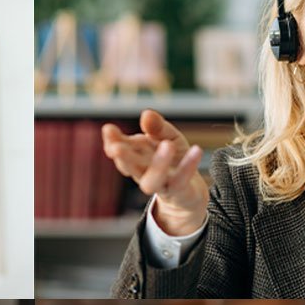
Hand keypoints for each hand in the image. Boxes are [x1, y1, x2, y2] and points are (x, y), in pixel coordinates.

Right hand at [100, 109, 208, 236]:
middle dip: (123, 157)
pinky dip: (189, 165)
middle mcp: (143, 171)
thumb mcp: (167, 137)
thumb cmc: (174, 160)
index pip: (119, 148)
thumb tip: (146, 113)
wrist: (190, 191)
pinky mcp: (178, 191)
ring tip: (168, 145)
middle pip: (130, 167)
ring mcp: (160, 184)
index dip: (112, 140)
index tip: (108, 129)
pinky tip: (197, 150)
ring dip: (158, 165)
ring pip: (152, 180)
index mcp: (136, 155)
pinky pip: (181, 180)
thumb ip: (157, 127)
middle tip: (116, 148)